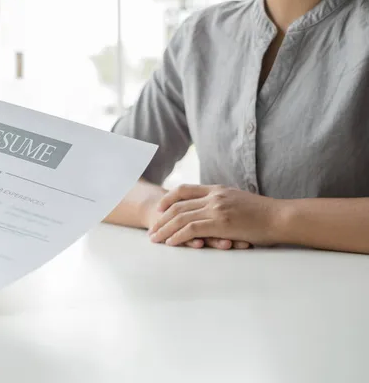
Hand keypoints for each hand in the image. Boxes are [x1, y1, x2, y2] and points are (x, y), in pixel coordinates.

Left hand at [148, 184, 280, 247]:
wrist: (282, 217)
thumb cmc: (265, 214)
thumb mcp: (240, 201)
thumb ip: (224, 203)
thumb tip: (214, 211)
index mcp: (217, 189)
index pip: (185, 189)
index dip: (168, 199)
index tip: (159, 208)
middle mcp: (214, 196)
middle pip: (178, 205)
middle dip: (161, 218)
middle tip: (151, 230)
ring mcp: (216, 208)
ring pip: (181, 217)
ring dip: (165, 229)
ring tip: (154, 239)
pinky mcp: (220, 222)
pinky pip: (192, 228)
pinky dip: (178, 236)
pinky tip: (170, 243)